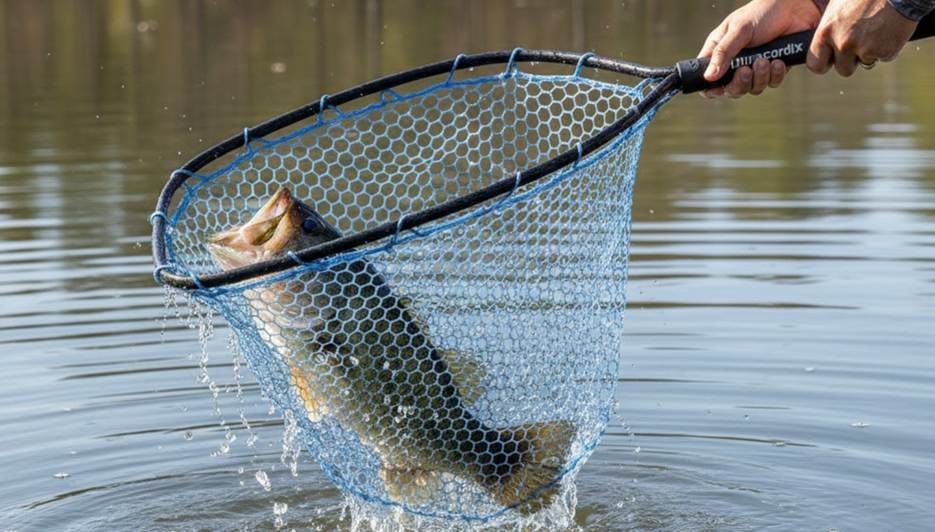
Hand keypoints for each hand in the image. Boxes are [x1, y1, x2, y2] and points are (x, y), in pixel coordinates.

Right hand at [699, 0, 821, 97]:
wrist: (794, 8)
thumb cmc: (761, 13)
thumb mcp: (738, 30)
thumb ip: (723, 53)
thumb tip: (709, 77)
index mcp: (719, 52)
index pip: (707, 78)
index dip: (711, 89)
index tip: (719, 89)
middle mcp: (735, 63)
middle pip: (731, 89)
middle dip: (739, 84)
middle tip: (745, 70)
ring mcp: (754, 68)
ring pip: (752, 88)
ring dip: (759, 78)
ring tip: (765, 60)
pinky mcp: (773, 70)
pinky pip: (771, 83)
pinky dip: (775, 75)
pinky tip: (778, 61)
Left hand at [807, 0, 918, 76]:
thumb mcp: (838, 6)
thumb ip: (831, 28)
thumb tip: (826, 43)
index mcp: (826, 31)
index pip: (815, 64)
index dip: (825, 63)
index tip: (831, 59)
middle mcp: (843, 43)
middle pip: (843, 69)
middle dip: (851, 60)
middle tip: (860, 42)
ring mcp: (864, 49)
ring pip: (865, 63)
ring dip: (870, 53)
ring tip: (877, 30)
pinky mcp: (885, 51)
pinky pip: (885, 56)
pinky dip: (888, 47)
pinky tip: (890, 29)